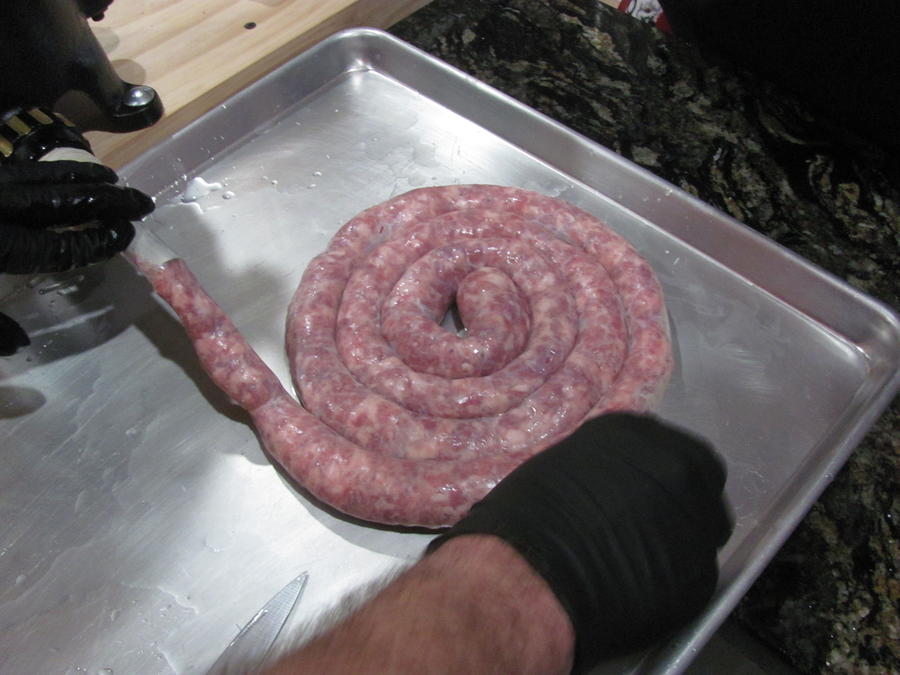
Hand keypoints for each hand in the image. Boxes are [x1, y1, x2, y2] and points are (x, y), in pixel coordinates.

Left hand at [0, 159, 153, 354]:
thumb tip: (20, 343)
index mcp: (0, 247)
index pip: (62, 245)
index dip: (98, 241)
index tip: (127, 235)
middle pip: (63, 201)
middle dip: (107, 201)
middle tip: (141, 202)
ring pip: (43, 177)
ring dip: (83, 179)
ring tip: (113, 182)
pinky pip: (23, 169)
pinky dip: (51, 171)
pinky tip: (66, 175)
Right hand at [428, 412, 732, 672]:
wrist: (530, 573)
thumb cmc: (529, 517)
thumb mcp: (564, 465)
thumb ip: (604, 466)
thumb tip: (614, 483)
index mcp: (639, 433)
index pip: (669, 448)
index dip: (656, 476)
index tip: (641, 494)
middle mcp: (679, 466)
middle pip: (700, 482)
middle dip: (679, 503)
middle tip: (647, 527)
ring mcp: (697, 520)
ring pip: (704, 529)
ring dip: (680, 540)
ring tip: (641, 560)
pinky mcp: (701, 575)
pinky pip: (695, 574)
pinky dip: (674, 581)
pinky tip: (639, 587)